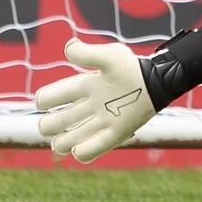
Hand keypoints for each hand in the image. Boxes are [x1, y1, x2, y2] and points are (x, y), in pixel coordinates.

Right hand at [35, 39, 156, 162]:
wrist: (158, 82)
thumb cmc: (132, 68)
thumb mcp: (109, 57)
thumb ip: (88, 54)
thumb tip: (67, 48)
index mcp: (85, 87)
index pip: (53, 96)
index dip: (43, 99)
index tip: (44, 101)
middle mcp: (90, 106)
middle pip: (56, 122)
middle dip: (48, 126)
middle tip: (51, 126)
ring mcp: (102, 121)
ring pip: (70, 140)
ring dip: (62, 143)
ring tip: (63, 143)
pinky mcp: (115, 134)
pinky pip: (94, 150)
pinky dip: (83, 153)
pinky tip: (79, 151)